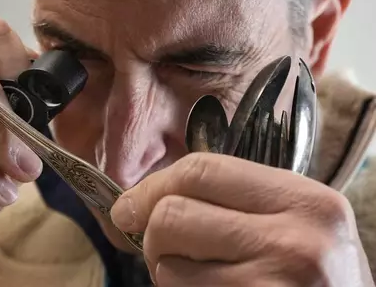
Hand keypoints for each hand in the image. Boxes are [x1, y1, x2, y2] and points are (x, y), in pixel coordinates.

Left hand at [111, 153, 374, 285]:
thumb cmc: (317, 281)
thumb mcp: (296, 227)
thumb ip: (235, 203)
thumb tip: (141, 202)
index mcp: (304, 200)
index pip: (203, 169)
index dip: (152, 186)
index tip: (128, 207)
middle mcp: (294, 239)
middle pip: (173, 214)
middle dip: (153, 235)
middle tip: (163, 251)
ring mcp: (275, 283)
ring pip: (168, 264)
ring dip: (168, 274)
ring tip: (200, 280)